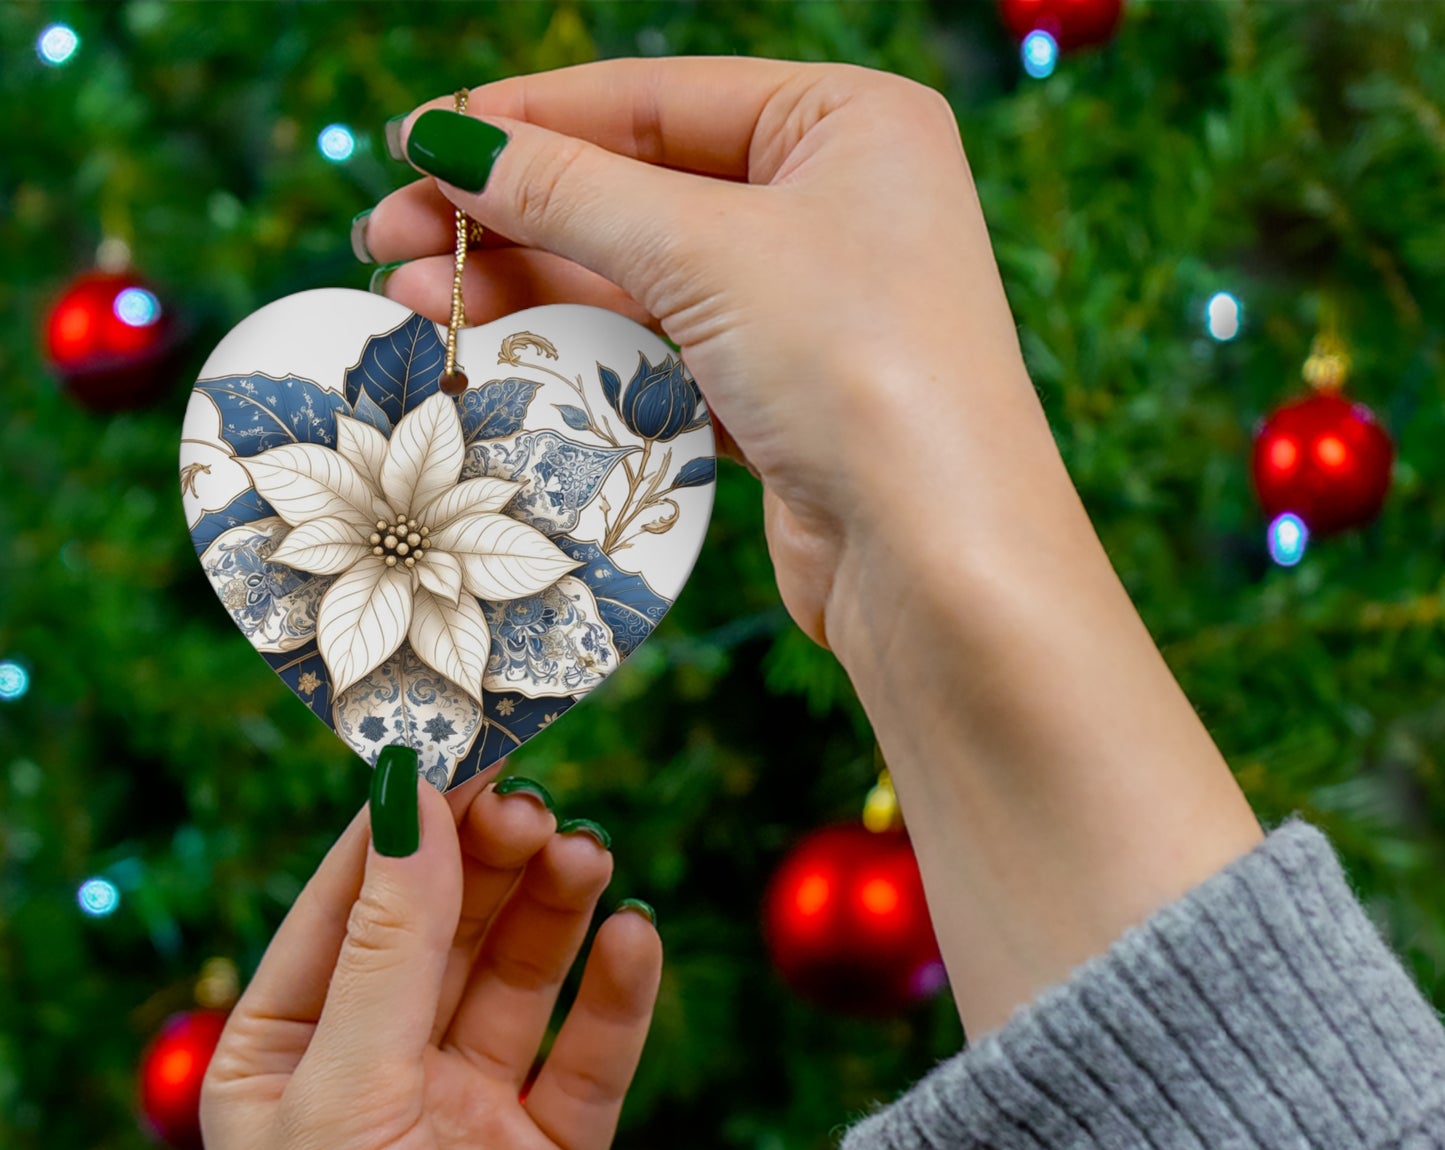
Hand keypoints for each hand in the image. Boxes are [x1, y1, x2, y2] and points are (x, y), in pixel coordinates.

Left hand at [201, 769, 660, 1149]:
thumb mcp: (346, 1095)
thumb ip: (391, 946)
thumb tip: (410, 798)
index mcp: (289, 1053)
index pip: (350, 903)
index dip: (406, 825)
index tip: (462, 748)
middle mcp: (380, 1073)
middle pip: (446, 929)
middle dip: (489, 863)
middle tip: (537, 807)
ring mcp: (469, 1114)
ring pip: (521, 979)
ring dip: (555, 912)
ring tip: (588, 856)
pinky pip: (591, 1056)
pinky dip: (617, 995)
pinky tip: (635, 940)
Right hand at [364, 58, 1261, 1040]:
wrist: (938, 559)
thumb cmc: (859, 368)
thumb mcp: (705, 252)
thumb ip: (569, 191)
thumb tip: (445, 141)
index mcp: (848, 123)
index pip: (656, 98)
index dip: (527, 119)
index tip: (416, 144)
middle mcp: (835, 205)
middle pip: (638, 189)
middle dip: (511, 214)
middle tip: (388, 238)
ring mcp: (809, 307)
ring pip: (641, 279)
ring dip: (529, 287)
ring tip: (413, 298)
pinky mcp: (782, 397)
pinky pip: (662, 352)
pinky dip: (583, 352)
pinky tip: (496, 351)